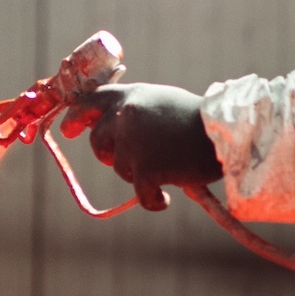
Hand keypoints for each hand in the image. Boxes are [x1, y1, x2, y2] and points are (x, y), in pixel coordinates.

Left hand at [61, 83, 222, 210]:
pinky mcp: (146, 168)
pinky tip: (165, 199)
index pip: (89, 101)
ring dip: (140, 173)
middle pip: (99, 142)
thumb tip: (113, 129)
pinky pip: (140, 193)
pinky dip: (153, 199)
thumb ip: (136, 110)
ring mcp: (134, 143)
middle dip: (111, 154)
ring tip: (169, 165)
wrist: (226, 133)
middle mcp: (126, 116)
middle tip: (134, 159)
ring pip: (121, 168)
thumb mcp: (162, 101)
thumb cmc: (199, 119)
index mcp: (130, 96)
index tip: (68, 130)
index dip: (76, 117)